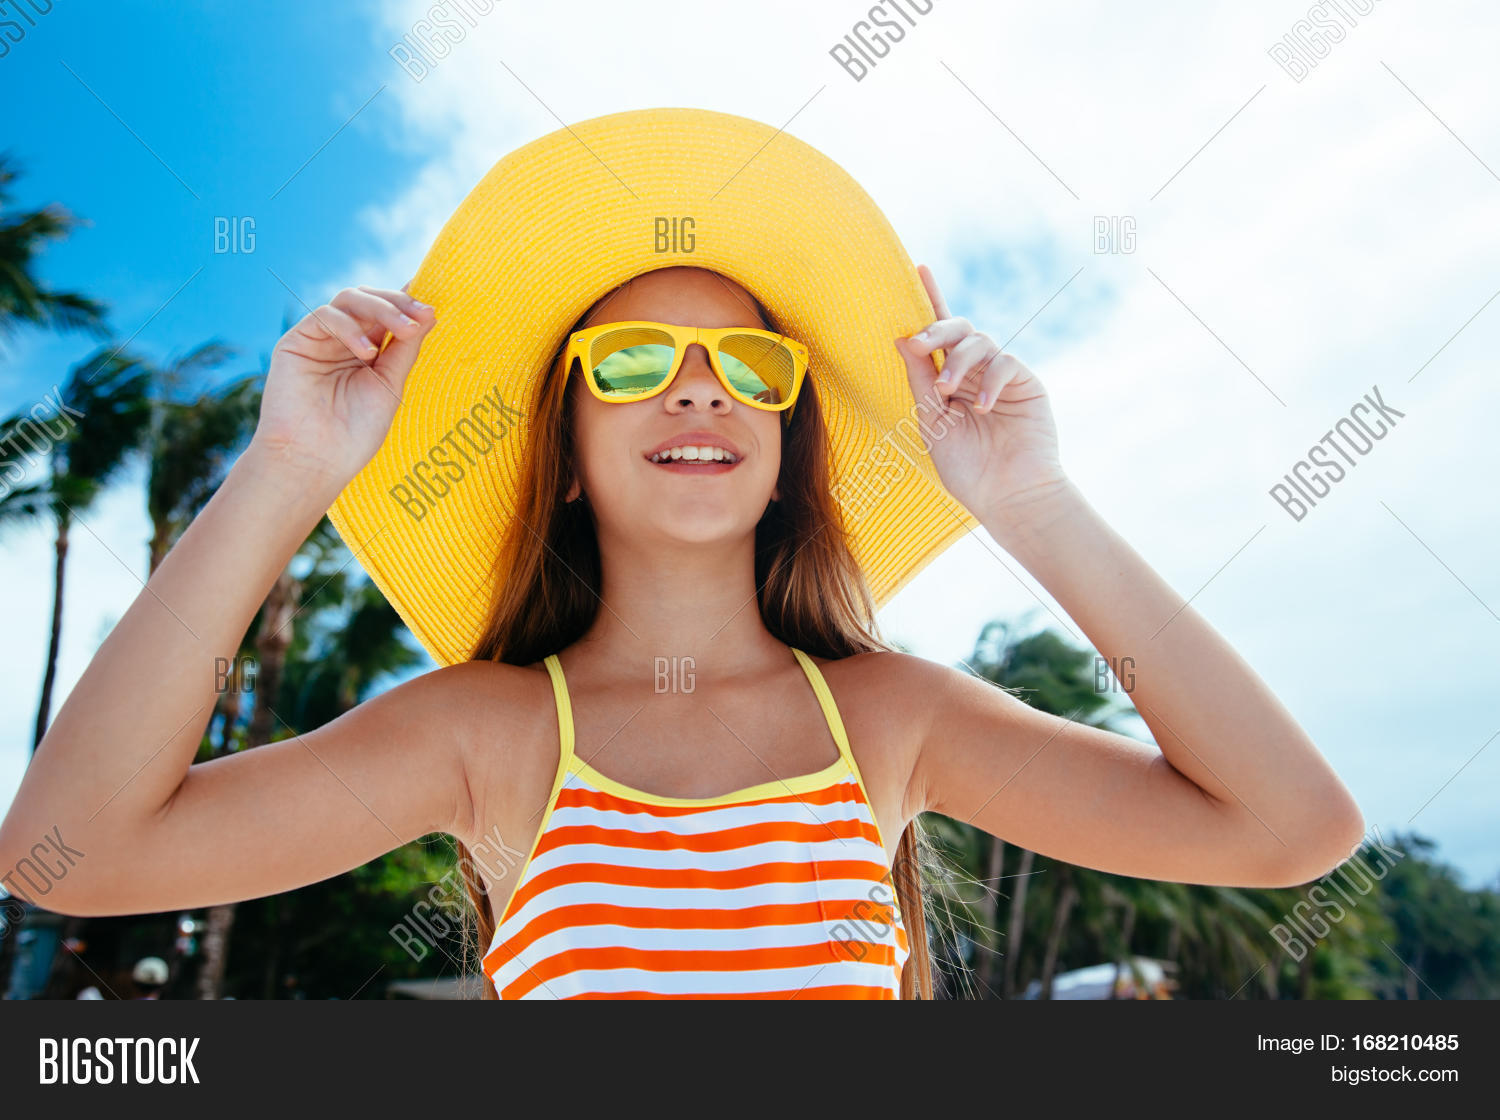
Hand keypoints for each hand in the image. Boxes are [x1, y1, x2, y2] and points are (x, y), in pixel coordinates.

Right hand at [252, 285, 435, 483]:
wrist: (315, 461)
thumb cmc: (355, 432)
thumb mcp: (390, 385)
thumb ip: (406, 347)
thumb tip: (429, 312)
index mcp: (369, 352)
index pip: (389, 315)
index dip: (409, 304)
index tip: (432, 307)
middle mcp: (344, 342)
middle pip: (371, 300)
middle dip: (399, 303)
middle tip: (422, 314)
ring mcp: (320, 340)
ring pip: (350, 300)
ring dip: (382, 308)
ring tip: (405, 329)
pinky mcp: (296, 342)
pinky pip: (325, 315)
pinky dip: (350, 328)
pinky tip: (366, 353)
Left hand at [894, 265, 1066, 521]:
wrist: (1007, 496)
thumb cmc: (967, 467)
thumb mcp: (932, 421)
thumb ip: (921, 379)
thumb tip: (902, 338)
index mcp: (949, 381)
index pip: (938, 337)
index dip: (930, 301)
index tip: (918, 269)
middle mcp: (974, 373)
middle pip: (959, 329)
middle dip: (937, 329)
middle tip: (921, 344)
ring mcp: (1001, 376)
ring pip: (980, 341)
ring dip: (958, 361)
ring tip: (947, 392)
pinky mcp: (1025, 382)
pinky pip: (1005, 363)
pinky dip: (989, 380)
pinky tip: (981, 406)